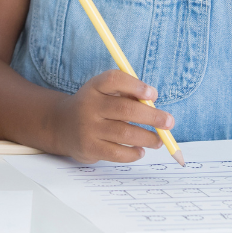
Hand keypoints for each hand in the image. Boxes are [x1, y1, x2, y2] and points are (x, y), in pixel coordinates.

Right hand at [44, 69, 173, 162]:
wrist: (62, 126)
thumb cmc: (94, 107)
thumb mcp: (104, 93)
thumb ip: (126, 95)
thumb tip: (154, 104)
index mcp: (95, 87)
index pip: (114, 80)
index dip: (135, 85)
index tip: (153, 94)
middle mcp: (89, 105)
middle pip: (125, 109)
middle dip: (152, 116)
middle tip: (169, 122)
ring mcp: (88, 128)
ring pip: (125, 133)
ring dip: (147, 137)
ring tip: (158, 141)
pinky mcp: (89, 147)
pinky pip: (117, 152)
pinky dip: (133, 153)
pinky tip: (140, 151)